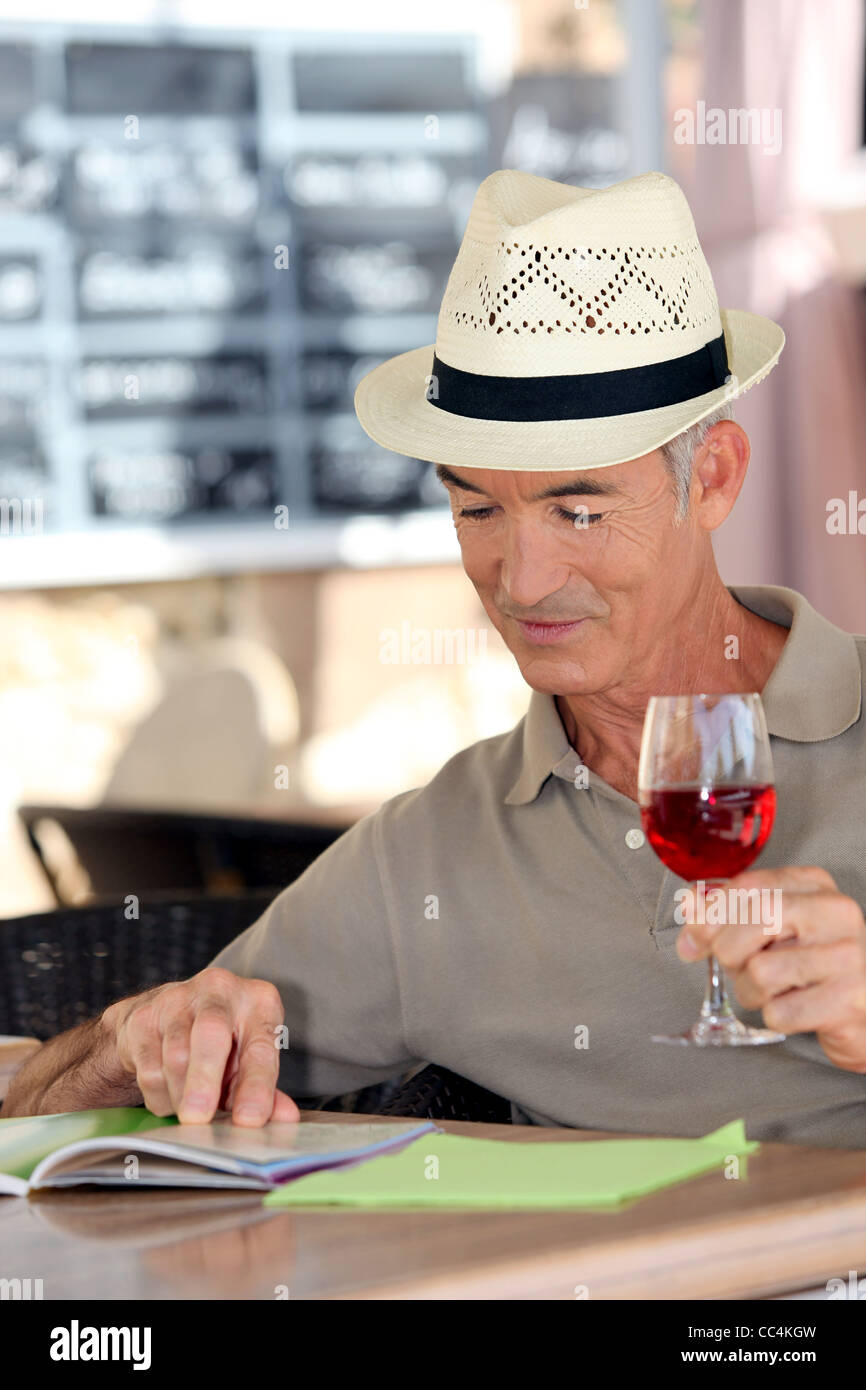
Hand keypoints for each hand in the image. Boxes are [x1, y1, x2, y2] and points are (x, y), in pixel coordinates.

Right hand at [102, 967, 298, 1125]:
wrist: (164, 1017)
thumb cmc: (221, 1043)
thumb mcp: (248, 1061)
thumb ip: (264, 1088)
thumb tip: (285, 1119)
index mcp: (258, 1001)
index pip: (261, 1046)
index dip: (257, 1085)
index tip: (250, 1119)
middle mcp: (220, 990)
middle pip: (211, 1034)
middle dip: (205, 1080)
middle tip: (198, 1119)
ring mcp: (177, 999)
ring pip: (176, 1055)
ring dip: (181, 1095)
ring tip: (190, 1112)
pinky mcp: (144, 1017)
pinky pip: (149, 1066)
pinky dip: (159, 1095)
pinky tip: (169, 1097)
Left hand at [677, 867, 865, 1072]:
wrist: (863, 1011)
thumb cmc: (812, 966)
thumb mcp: (775, 928)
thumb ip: (731, 912)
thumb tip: (690, 907)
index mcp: (814, 885)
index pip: (748, 885)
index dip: (709, 913)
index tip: (693, 938)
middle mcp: (835, 912)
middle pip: (754, 918)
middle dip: (727, 950)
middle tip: (734, 967)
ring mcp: (847, 956)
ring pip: (760, 970)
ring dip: (750, 990)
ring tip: (772, 991)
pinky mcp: (849, 1000)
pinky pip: (779, 1012)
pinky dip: (774, 1016)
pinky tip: (794, 1008)